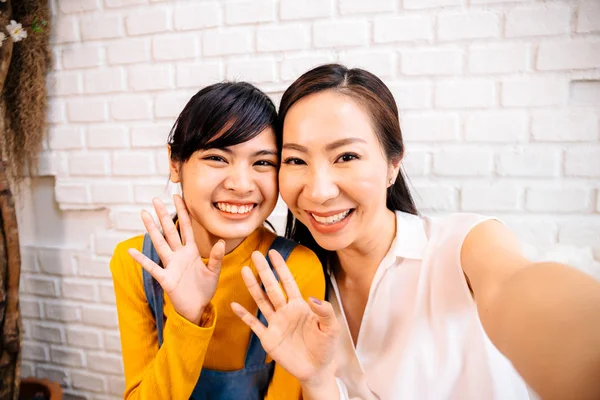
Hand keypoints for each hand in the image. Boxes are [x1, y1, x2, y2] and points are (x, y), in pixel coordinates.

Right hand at [128, 194, 224, 324]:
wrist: (197, 308)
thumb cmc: (205, 289)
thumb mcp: (214, 272)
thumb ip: (216, 257)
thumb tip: (221, 242)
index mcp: (191, 251)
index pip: (186, 227)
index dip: (183, 212)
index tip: (178, 196)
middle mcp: (179, 255)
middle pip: (170, 231)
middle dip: (163, 215)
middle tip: (155, 199)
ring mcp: (171, 265)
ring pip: (160, 244)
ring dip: (152, 229)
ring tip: (144, 214)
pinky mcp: (166, 278)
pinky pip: (152, 267)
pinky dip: (142, 260)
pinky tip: (131, 251)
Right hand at [230, 250, 338, 384]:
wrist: (316, 369)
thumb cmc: (325, 346)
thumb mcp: (331, 328)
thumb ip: (325, 312)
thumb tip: (311, 298)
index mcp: (300, 306)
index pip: (288, 282)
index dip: (281, 268)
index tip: (273, 253)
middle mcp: (285, 311)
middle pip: (271, 288)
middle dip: (264, 271)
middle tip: (255, 254)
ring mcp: (275, 324)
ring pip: (261, 301)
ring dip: (253, 287)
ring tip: (244, 271)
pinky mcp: (268, 339)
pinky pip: (254, 324)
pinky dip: (244, 315)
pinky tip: (234, 305)